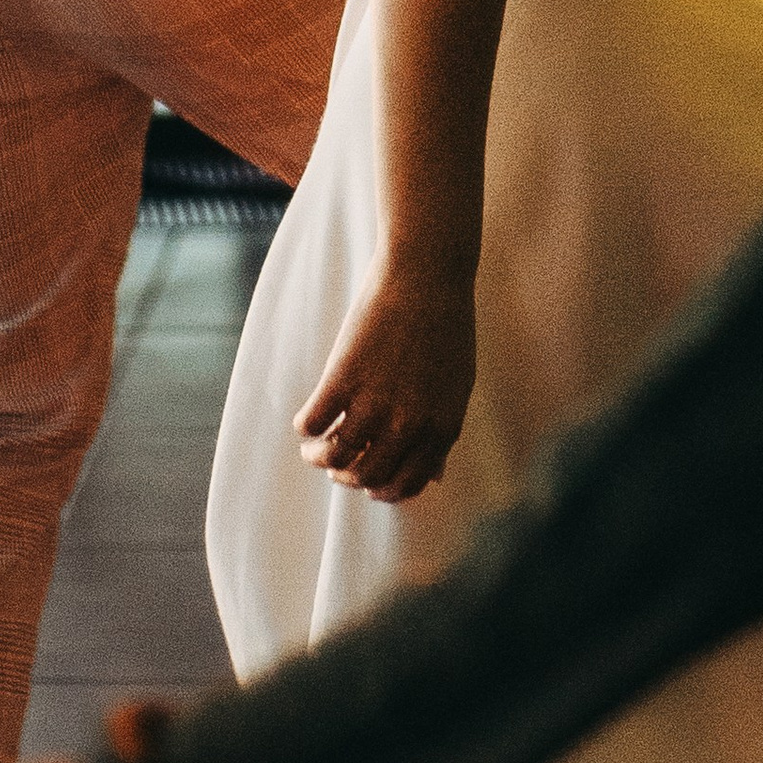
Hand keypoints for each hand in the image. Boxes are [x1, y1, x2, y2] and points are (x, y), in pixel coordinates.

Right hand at [296, 261, 476, 501]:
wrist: (426, 272)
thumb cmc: (446, 323)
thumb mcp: (457, 385)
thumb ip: (442, 432)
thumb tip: (436, 477)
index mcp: (441, 428)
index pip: (407, 484)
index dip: (384, 490)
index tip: (368, 484)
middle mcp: (408, 425)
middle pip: (367, 476)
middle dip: (348, 476)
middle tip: (337, 464)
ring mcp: (374, 403)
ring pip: (335, 457)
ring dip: (319, 458)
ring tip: (313, 448)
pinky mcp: (342, 378)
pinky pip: (312, 424)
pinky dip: (305, 429)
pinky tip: (306, 421)